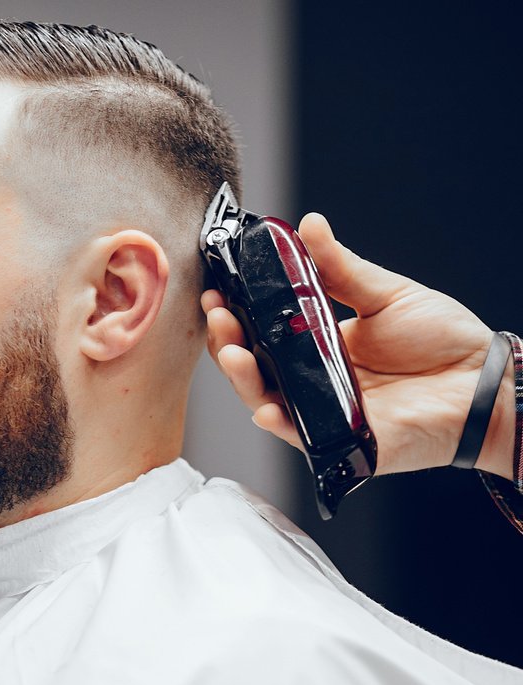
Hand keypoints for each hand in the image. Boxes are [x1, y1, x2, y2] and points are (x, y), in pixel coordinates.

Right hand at [202, 212, 513, 477]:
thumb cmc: (445, 342)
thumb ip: (341, 268)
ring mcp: (323, 410)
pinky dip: (278, 421)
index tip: (219, 290)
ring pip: (265, 398)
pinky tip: (264, 405)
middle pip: (253, 364)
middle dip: (227, 339)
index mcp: (319, 344)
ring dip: (241, 376)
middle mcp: (313, 379)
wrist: (484, 383)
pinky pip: (299, 434)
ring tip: (232, 349)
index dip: (236, 312)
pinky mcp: (340, 440)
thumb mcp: (387, 295)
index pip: (262, 329)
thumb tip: (310, 226)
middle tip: (219, 313)